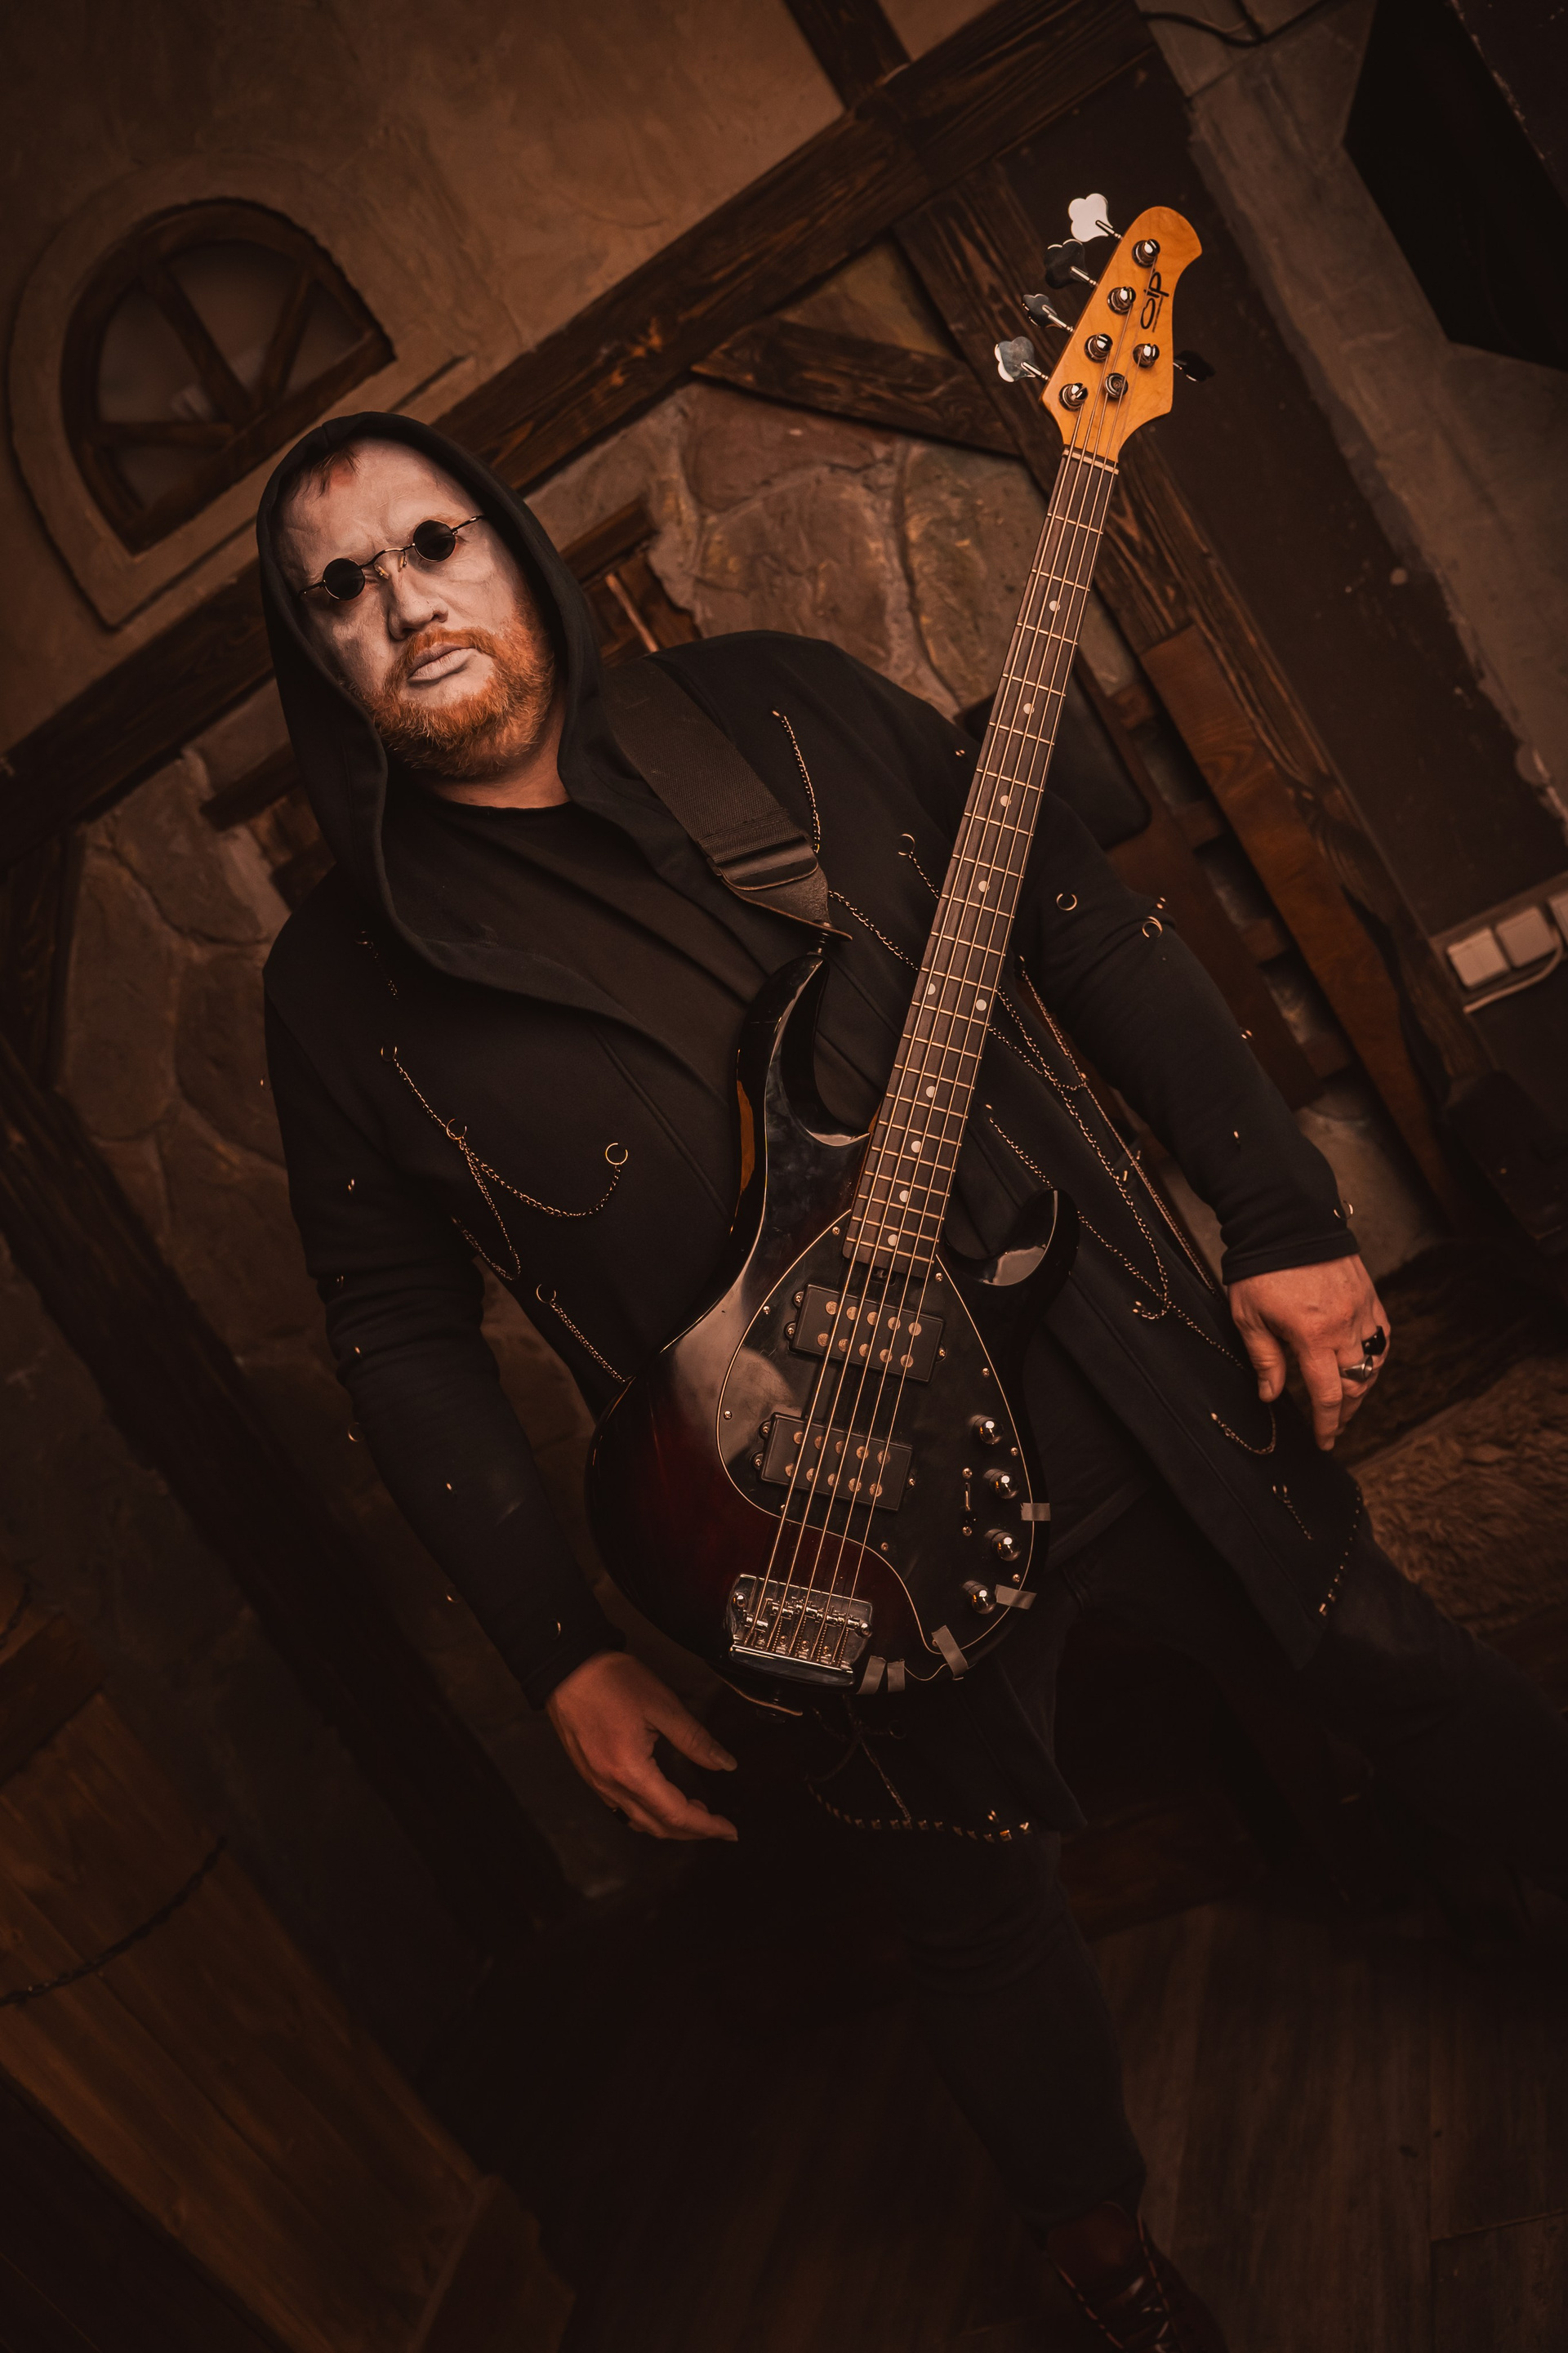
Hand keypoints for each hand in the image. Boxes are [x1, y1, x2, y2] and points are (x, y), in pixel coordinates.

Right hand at [546, 1650, 738, 1840]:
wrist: (564, 1667)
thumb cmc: (610, 1681)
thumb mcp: (662, 1705)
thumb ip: (695, 1739)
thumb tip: (725, 1764)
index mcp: (631, 1771)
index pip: (676, 1814)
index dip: (706, 1826)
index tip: (729, 1830)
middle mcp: (611, 1786)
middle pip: (657, 1826)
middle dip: (691, 1832)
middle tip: (718, 1827)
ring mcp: (596, 1783)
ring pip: (637, 1821)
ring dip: (668, 1825)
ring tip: (695, 1813)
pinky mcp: (589, 1774)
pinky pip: (620, 1809)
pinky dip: (646, 1815)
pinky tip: (658, 1802)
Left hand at [1227, 1255, 1390, 1450]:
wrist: (1287, 1219)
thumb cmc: (1261, 1268)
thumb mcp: (1249, 1317)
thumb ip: (1265, 1359)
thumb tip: (1271, 1396)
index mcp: (1313, 1337)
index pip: (1328, 1395)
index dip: (1328, 1424)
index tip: (1324, 1442)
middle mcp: (1345, 1327)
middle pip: (1356, 1384)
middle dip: (1346, 1411)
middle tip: (1334, 1425)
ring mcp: (1362, 1310)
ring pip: (1373, 1362)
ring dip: (1362, 1385)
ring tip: (1346, 1399)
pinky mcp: (1369, 1295)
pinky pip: (1382, 1336)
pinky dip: (1375, 1356)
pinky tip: (1362, 1363)